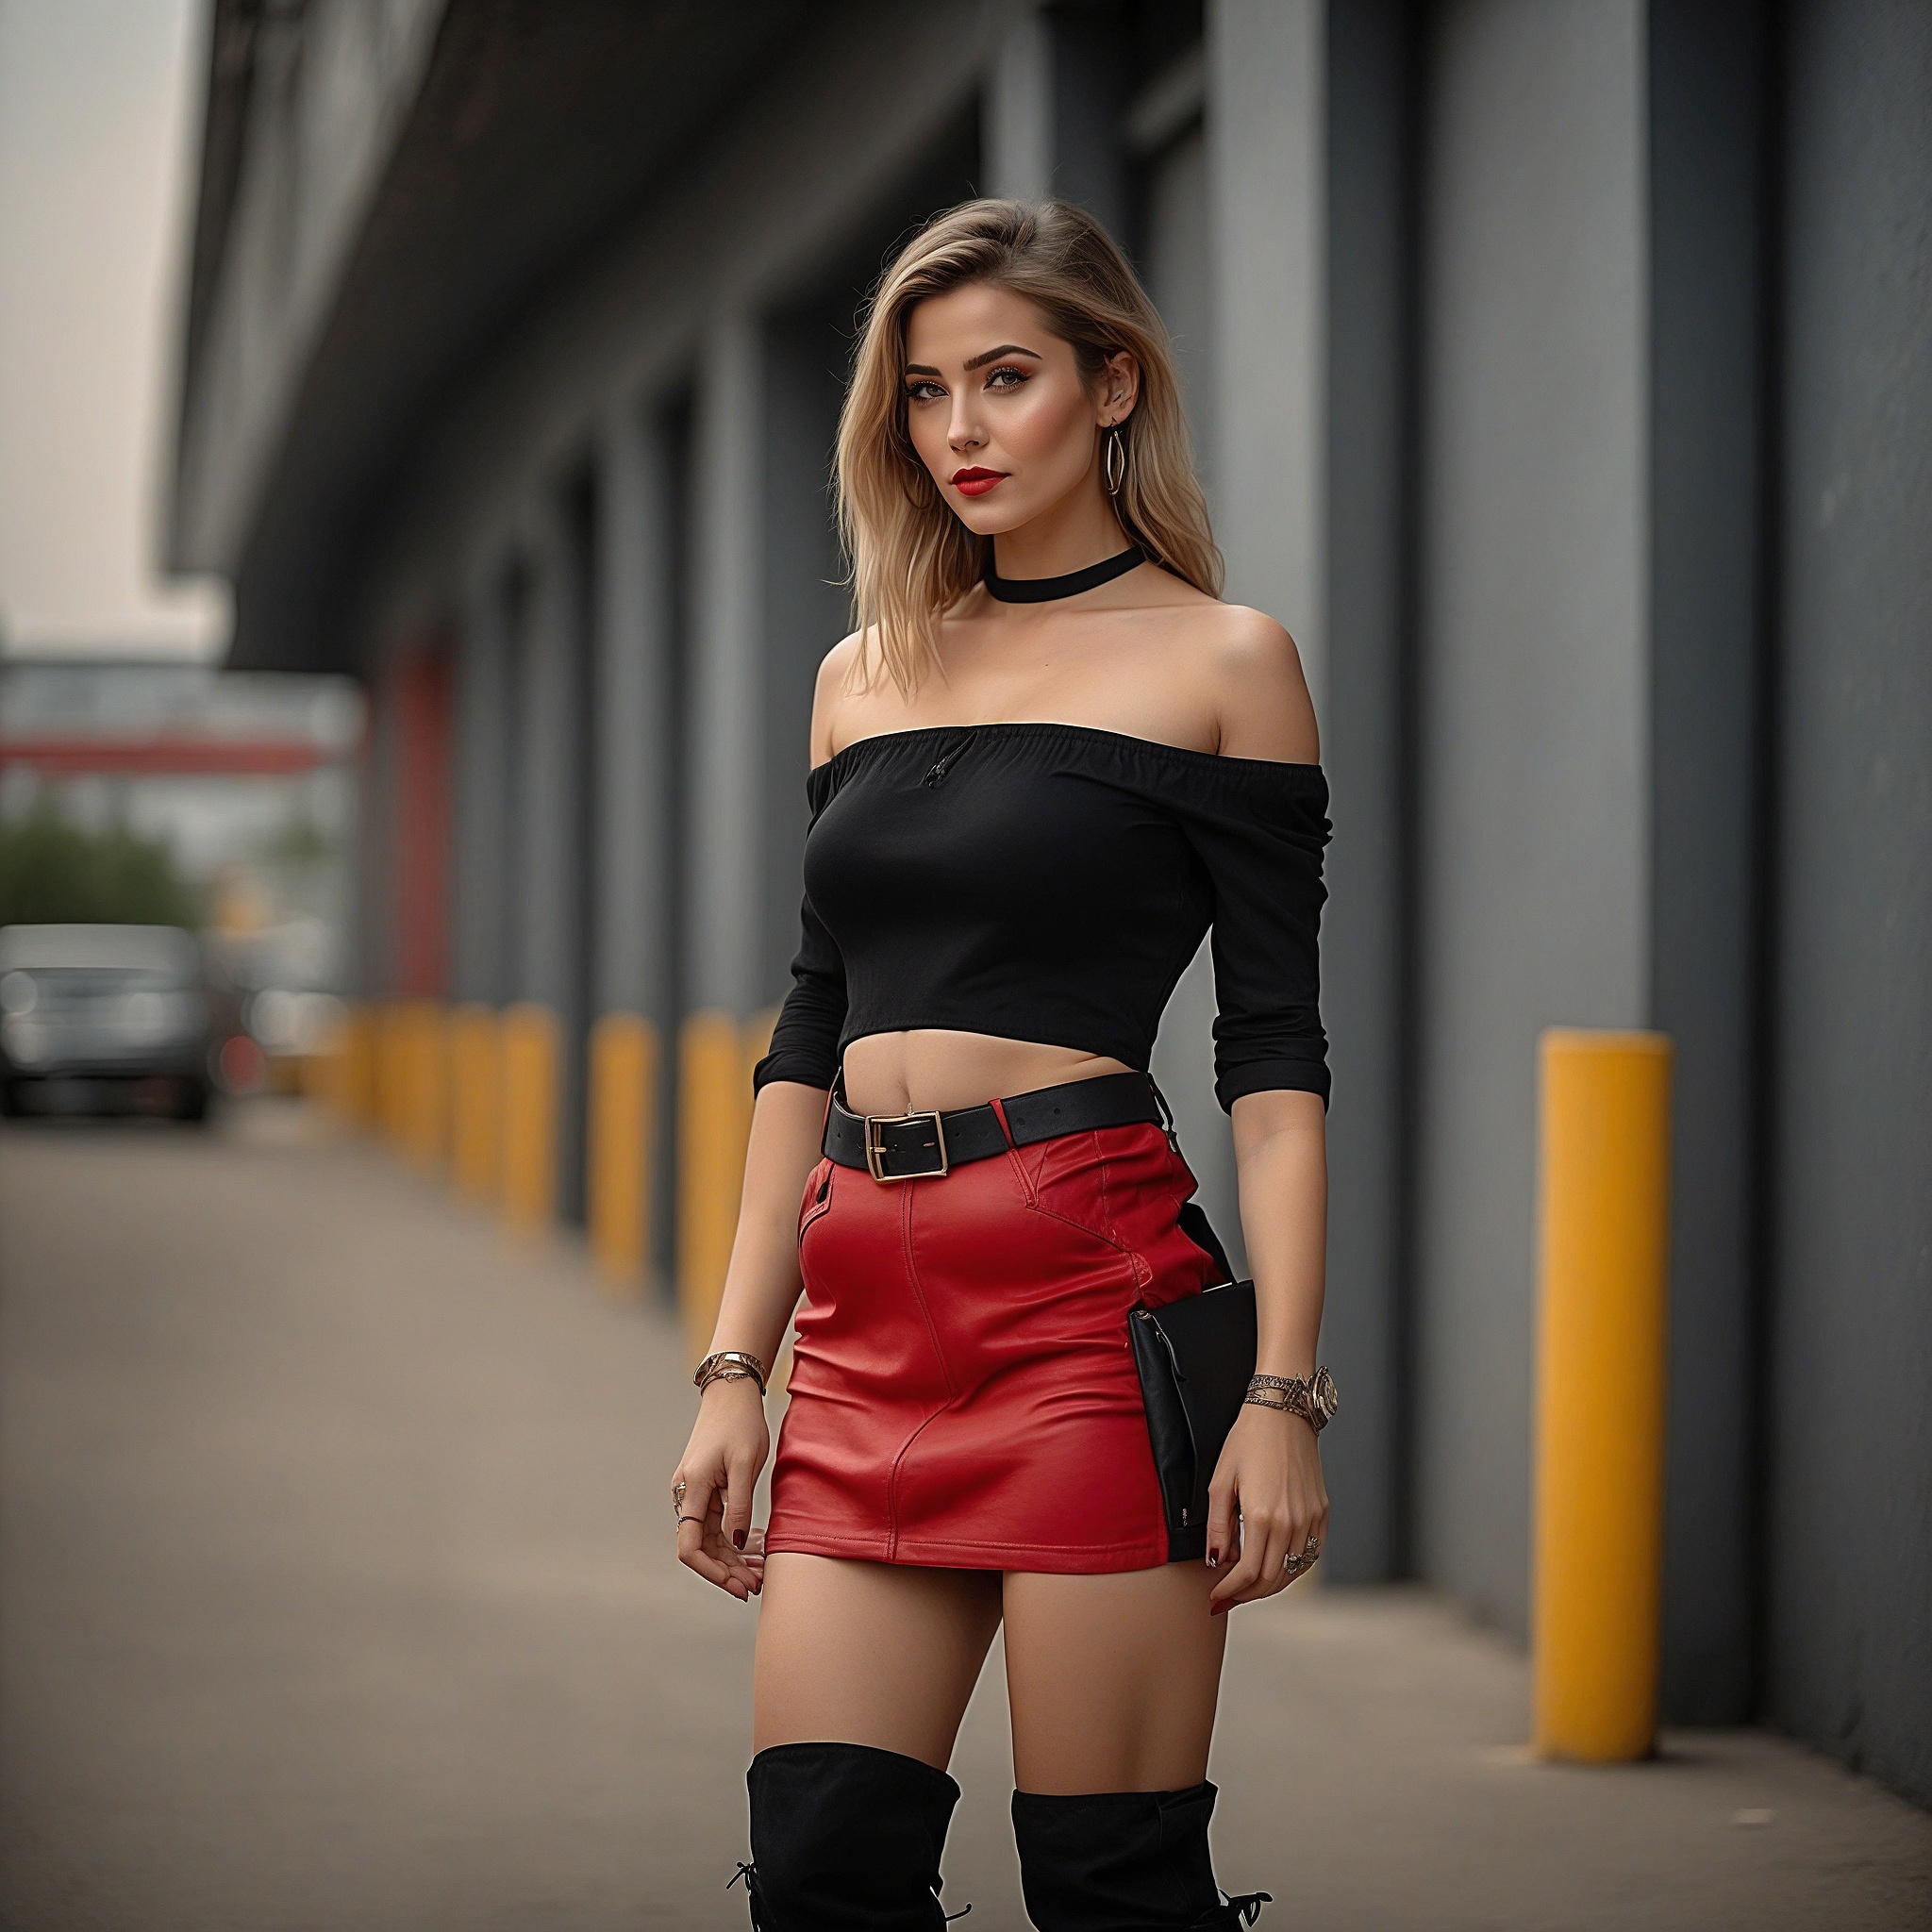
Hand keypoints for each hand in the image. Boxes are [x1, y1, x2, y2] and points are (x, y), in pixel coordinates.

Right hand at [671, 1377, 769, 1600]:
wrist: (733, 1393)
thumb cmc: (740, 1423)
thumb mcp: (746, 1464)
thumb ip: (740, 1505)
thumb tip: (735, 1544)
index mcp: (693, 1489)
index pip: (690, 1546)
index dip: (711, 1572)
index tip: (736, 1585)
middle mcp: (688, 1494)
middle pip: (702, 1547)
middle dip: (728, 1570)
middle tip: (757, 1585)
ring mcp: (696, 1493)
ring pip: (711, 1538)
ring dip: (734, 1558)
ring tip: (760, 1571)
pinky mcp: (707, 1489)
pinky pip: (718, 1523)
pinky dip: (736, 1538)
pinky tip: (758, 1546)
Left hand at [1205, 1402, 1328, 1613]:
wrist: (1283, 1411)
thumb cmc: (1247, 1440)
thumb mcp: (1220, 1481)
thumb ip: (1218, 1527)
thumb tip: (1216, 1561)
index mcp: (1262, 1516)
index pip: (1248, 1573)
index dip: (1229, 1590)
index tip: (1214, 1596)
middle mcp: (1291, 1522)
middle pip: (1272, 1579)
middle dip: (1246, 1594)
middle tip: (1227, 1597)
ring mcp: (1310, 1518)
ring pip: (1293, 1571)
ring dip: (1269, 1585)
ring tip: (1247, 1586)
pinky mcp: (1322, 1511)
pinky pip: (1311, 1555)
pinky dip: (1293, 1569)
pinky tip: (1276, 1568)